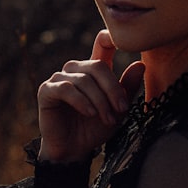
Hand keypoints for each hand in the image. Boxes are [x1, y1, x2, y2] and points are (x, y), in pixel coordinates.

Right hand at [36, 30, 144, 162]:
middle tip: (122, 109)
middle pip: (97, 66)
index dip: (110, 38)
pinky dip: (81, 101)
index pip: (102, 45)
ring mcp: (60, 78)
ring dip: (100, 101)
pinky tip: (90, 113)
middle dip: (112, 89)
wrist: (74, 150)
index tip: (123, 40)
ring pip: (84, 80)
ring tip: (108, 119)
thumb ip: (127, 88)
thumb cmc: (95, 128)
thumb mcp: (117, 109)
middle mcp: (76, 69)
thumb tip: (140, 64)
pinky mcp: (47, 90)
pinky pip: (66, 89)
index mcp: (93, 70)